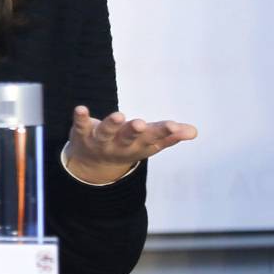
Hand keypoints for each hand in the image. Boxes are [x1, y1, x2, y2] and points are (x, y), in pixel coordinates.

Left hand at [66, 106, 197, 184]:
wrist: (92, 164)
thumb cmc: (126, 147)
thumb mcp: (148, 143)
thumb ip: (169, 136)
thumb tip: (193, 131)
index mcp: (139, 146)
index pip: (154, 138)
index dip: (165, 132)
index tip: (175, 126)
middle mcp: (119, 144)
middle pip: (129, 137)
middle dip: (135, 131)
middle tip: (141, 124)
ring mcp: (100, 140)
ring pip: (106, 133)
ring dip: (111, 124)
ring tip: (118, 116)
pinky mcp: (82, 132)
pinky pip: (80, 125)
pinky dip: (80, 118)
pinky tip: (80, 109)